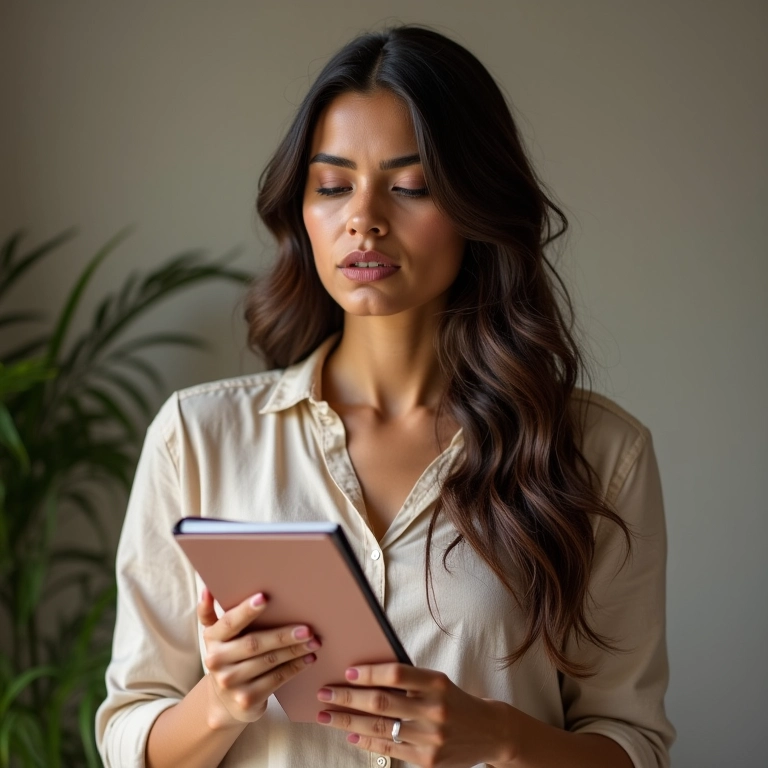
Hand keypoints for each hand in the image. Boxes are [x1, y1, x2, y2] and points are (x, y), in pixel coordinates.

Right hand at [197, 587, 320, 726]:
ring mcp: (231, 683)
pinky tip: (308, 658)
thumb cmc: (228, 656)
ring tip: (314, 641)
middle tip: (307, 628)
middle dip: (283, 635)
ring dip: (294, 650)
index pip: (230, 622)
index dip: (246, 611)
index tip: (264, 597)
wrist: (224, 702)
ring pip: (269, 661)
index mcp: (212, 639)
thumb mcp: (216, 637)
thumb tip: (207, 590)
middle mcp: (217, 661)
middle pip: (255, 644)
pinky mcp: (247, 699)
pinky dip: (294, 667)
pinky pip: (276, 679)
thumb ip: (210, 613)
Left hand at [315, 663, 514, 766]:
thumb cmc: (455, 700)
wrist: (490, 732)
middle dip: (348, 698)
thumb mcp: (438, 682)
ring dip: (348, 722)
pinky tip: (351, 735)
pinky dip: (367, 742)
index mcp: (437, 683)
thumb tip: (365, 675)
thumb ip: (409, 680)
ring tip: (327, 716)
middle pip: (382, 703)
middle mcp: (434, 710)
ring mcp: (431, 738)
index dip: (369, 672)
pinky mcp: (428, 761)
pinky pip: (389, 750)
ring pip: (380, 729)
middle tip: (325, 693)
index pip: (396, 674)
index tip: (347, 671)